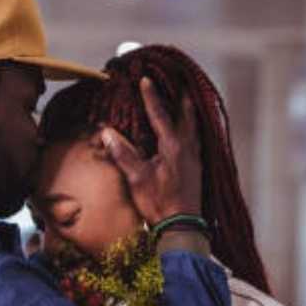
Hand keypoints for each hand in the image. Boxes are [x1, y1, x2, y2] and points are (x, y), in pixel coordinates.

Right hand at [102, 77, 201, 224]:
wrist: (183, 226)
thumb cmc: (160, 202)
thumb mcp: (137, 178)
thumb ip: (124, 154)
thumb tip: (107, 133)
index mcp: (172, 146)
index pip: (159, 115)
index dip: (151, 97)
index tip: (146, 79)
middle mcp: (187, 148)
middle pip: (185, 116)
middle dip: (181, 99)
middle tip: (181, 83)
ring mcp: (195, 159)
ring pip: (194, 128)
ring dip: (189, 113)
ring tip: (188, 103)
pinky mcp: (198, 169)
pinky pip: (197, 141)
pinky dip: (193, 130)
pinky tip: (190, 134)